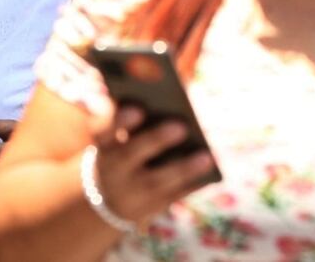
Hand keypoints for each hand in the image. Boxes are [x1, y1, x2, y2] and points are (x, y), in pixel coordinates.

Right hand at [87, 106, 214, 224]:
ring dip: (183, 169)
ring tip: (207, 156)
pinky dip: (192, 183)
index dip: (118, 120)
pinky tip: (211, 170)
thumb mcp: (120, 140)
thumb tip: (172, 105)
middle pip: (130, 154)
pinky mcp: (149, 207)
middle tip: (181, 126)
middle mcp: (112, 169)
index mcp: (103, 145)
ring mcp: (130, 192)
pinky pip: (173, 195)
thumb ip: (137, 123)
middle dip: (156, 140)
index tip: (137, 109)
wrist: (111, 200)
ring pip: (156, 181)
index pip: (102, 130)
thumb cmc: (123, 154)